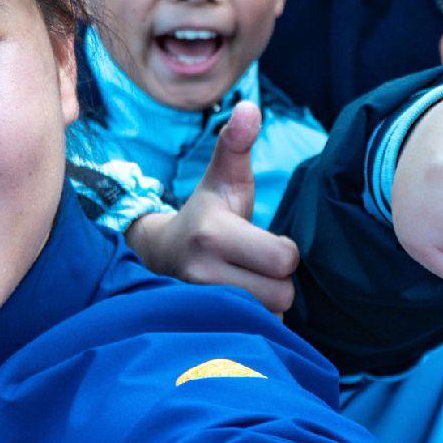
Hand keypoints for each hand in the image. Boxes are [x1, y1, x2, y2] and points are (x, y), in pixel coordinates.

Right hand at [128, 104, 298, 312]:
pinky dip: (253, 325)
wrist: (159, 256)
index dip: (284, 252)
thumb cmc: (206, 214)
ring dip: (266, 305)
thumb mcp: (223, 179)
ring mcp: (198, 305)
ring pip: (268, 318)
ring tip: (247, 285)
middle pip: (281, 294)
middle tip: (259, 268)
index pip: (283, 258)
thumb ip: (238, 144)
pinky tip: (240, 306)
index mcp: (213, 234)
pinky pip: (251, 336)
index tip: (266, 242)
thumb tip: (250, 107)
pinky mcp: (198, 327)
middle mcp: (201, 273)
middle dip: (278, 282)